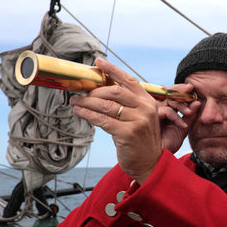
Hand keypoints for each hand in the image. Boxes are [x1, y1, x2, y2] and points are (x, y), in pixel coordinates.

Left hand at [70, 58, 162, 184]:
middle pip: (115, 91)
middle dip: (95, 90)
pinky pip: (102, 119)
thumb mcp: (139, 119)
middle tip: (82, 92)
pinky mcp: (127, 133)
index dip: (113, 70)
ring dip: (87, 101)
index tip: (98, 62)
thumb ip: (126, 104)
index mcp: (148, 103)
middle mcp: (145, 109)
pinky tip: (79, 111)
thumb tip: (103, 90)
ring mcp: (137, 121)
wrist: (150, 164)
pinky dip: (88, 113)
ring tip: (76, 101)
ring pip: (106, 105)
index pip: (129, 81)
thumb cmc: (141, 141)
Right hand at [158, 84, 200, 152]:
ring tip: (189, 113)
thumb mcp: (183, 129)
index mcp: (164, 110)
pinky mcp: (150, 118)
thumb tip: (197, 102)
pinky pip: (166, 112)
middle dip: (180, 90)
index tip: (192, 89)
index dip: (180, 90)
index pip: (171, 95)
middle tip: (191, 90)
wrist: (159, 157)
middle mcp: (157, 109)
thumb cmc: (168, 144)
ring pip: (168, 101)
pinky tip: (182, 126)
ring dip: (181, 105)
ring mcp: (152, 113)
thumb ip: (190, 117)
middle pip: (168, 94)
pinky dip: (176, 117)